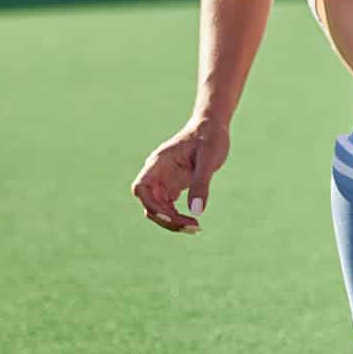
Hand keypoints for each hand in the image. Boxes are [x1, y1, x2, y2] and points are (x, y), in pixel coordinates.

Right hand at [131, 117, 228, 233]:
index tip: (171, 216)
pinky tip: (194, 222)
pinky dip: (178, 216)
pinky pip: (168, 206)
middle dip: (166, 219)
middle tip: (193, 226)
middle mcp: (157, 172)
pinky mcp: (173, 185)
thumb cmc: (210, 137)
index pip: (141, 188)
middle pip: (149, 203)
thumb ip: (201, 184)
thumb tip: (197, 212)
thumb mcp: (209, 159)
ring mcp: (164, 180)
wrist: (212, 125)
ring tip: (195, 228)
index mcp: (159, 162)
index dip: (151, 205)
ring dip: (172, 221)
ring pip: (158, 208)